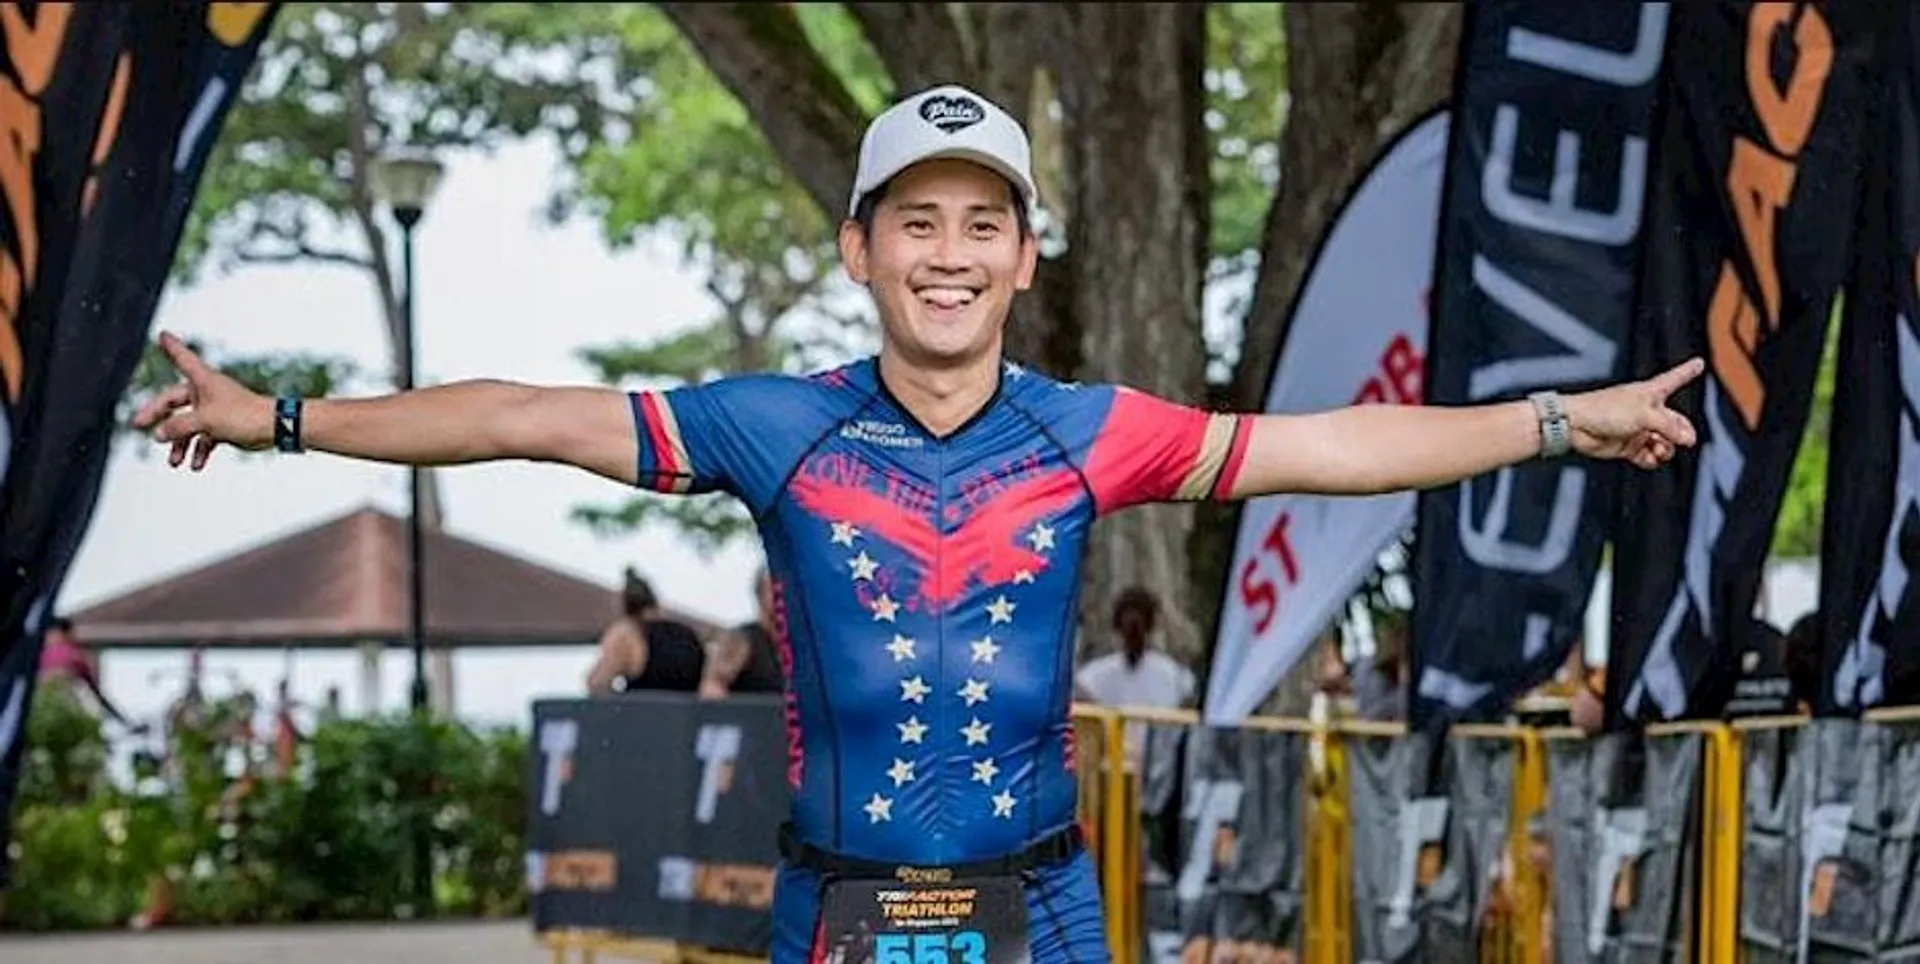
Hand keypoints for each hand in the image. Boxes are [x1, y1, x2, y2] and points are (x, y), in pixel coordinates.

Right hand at [130, 331, 273, 470]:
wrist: (275, 428)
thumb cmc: (243, 416)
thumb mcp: (205, 420)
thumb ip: (178, 427)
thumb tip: (158, 435)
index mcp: (203, 380)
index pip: (182, 358)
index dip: (171, 347)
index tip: (162, 333)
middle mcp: (206, 392)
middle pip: (173, 401)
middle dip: (158, 416)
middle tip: (138, 425)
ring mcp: (214, 410)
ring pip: (187, 425)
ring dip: (180, 444)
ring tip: (174, 461)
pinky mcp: (224, 426)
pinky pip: (204, 438)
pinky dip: (199, 450)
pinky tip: (196, 465)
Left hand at [1565, 357, 1705, 468]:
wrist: (1576, 426)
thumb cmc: (1605, 409)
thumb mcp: (1645, 414)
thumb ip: (1670, 427)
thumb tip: (1687, 440)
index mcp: (1651, 392)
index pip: (1675, 378)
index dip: (1688, 371)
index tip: (1699, 362)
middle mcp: (1646, 410)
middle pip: (1676, 422)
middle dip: (1682, 433)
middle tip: (1684, 440)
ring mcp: (1638, 428)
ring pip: (1665, 442)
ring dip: (1666, 448)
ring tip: (1659, 449)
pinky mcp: (1628, 445)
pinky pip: (1649, 456)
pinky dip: (1652, 459)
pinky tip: (1649, 457)